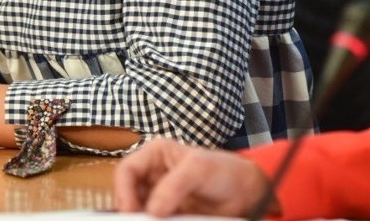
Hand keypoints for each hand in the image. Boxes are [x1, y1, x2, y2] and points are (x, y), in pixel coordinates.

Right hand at [114, 138, 272, 216]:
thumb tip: (152, 211)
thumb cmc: (224, 171)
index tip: (132, 213)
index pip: (125, 171)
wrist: (245, 194)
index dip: (123, 192)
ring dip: (140, 219)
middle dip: (129, 211)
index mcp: (155, 155)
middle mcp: (152, 176)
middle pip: (126, 195)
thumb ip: (174, 186)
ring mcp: (158, 198)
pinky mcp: (166, 216)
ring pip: (136, 212)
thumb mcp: (199, 170)